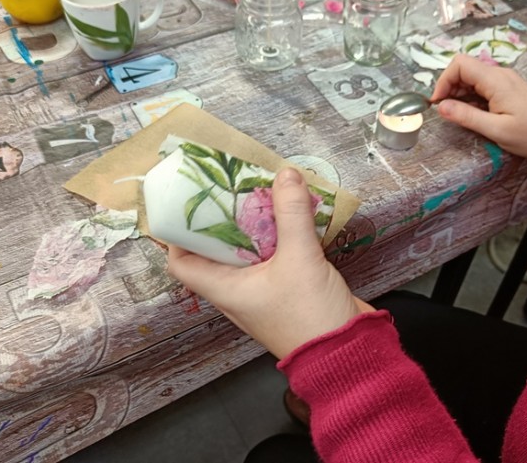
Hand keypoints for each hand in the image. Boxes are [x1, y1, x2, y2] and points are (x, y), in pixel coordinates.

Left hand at [167, 168, 374, 358]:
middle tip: (231, 187)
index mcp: (225, 290)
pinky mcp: (287, 289)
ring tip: (262, 193)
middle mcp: (238, 291)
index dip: (178, 235)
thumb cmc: (311, 317)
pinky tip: (291, 215)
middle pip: (215, 251)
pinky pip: (274, 256)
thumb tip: (285, 174)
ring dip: (254, 225)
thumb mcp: (300, 258)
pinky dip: (278, 235)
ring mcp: (262, 291)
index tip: (187, 205)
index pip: (181, 264)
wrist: (349, 352)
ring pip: (248, 251)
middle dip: (222, 219)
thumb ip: (291, 214)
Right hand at [431, 54, 526, 159]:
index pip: (459, 64)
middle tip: (448, 112)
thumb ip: (466, 116)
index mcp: (495, 80)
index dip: (443, 80)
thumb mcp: (496, 130)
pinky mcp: (508, 88)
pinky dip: (472, 97)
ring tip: (461, 115)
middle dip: (449, 88)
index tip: (438, 103)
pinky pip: (482, 85)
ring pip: (472, 77)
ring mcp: (505, 80)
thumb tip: (440, 107)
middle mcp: (499, 74)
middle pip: (464, 69)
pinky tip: (475, 114)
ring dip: (460, 93)